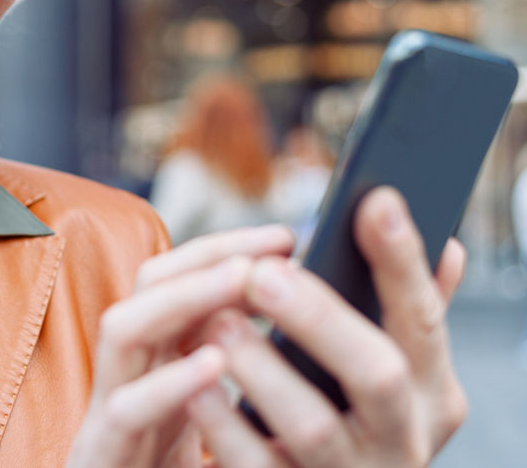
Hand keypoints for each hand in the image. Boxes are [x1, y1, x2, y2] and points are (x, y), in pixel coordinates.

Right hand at [67, 225, 295, 467]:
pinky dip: (169, 383)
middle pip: (148, 286)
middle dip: (209, 255)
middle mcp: (131, 374)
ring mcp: (110, 411)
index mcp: (160, 360)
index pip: (180, 279)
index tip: (287, 236)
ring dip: (184, 298)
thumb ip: (244, 369)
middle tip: (273, 245)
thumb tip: (310, 320)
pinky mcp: (100, 456)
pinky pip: (127, 412)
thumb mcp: (218, 420)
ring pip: (124, 329)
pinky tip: (214, 367)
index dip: (227, 248)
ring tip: (244, 280)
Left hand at [190, 187, 467, 467]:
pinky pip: (255, 466)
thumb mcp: (404, 380)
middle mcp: (401, 439)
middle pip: (376, 374)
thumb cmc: (364, 423)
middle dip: (320, 317)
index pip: (423, 320)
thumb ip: (411, 318)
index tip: (374, 201)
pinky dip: (223, 424)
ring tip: (218, 320)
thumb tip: (447, 247)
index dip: (402, 262)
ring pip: (311, 426)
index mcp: (430, 394)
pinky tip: (195, 385)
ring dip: (263, 369)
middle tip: (263, 273)